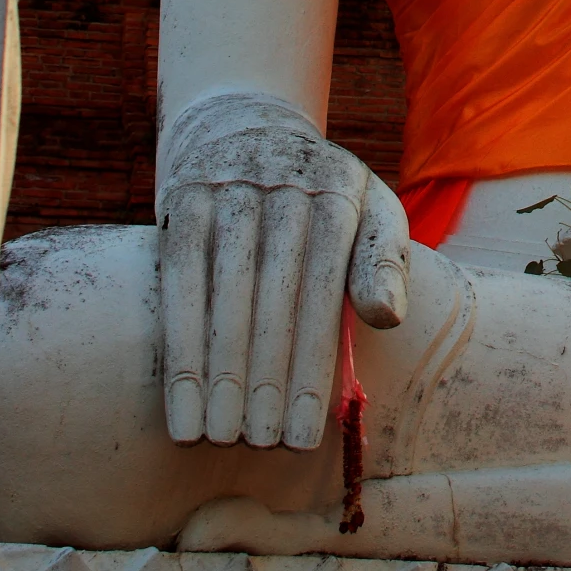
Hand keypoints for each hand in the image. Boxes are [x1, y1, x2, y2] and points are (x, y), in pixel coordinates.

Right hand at [157, 92, 409, 450]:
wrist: (244, 124)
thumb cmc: (319, 192)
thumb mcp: (368, 209)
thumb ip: (383, 261)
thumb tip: (390, 318)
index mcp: (340, 191)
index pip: (326, 290)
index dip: (312, 365)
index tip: (302, 435)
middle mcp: (285, 186)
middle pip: (273, 297)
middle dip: (265, 377)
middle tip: (259, 446)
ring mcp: (230, 189)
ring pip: (223, 294)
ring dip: (218, 372)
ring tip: (218, 438)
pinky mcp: (183, 200)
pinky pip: (179, 281)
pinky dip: (180, 345)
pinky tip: (182, 403)